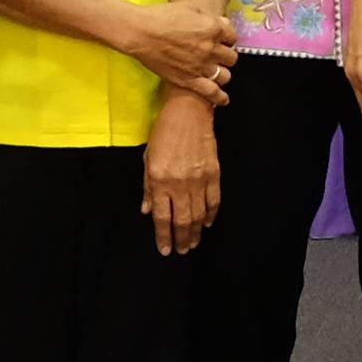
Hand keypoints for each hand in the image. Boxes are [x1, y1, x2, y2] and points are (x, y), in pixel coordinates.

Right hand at [113, 0, 238, 104]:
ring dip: (222, 73)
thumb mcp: (189, 7)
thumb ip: (209, 17)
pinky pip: (211, 93)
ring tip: (216, 72)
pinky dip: (220, 97)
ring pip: (224, 76)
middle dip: (226, 56)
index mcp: (213, 29)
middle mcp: (211, 49)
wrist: (141, 32)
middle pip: (231, 57)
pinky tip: (223, 99)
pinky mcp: (188, 81)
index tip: (222, 40)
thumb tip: (220, 24)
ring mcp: (201, 67)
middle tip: (218, 55)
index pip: (232, 37)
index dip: (227, 38)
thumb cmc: (161, 16)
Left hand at [142, 94, 220, 254]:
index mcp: (160, 180)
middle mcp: (179, 183)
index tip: (165, 249)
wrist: (189, 111)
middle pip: (182, 220)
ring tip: (194, 242)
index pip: (162, 217)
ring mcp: (198, 179)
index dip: (164, 236)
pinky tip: (208, 222)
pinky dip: (211, 214)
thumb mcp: (148, 158)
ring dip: (196, 232)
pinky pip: (214, 200)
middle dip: (182, 239)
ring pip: (199, 214)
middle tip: (183, 250)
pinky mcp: (213, 173)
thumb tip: (147, 210)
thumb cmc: (164, 132)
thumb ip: (148, 187)